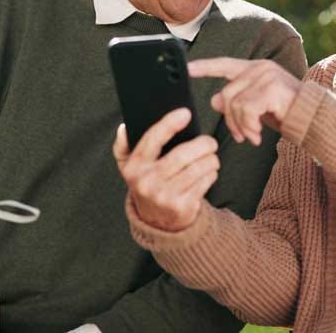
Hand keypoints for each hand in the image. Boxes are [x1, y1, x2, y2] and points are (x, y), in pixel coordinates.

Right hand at [113, 108, 220, 231]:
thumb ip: (123, 146)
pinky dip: (211, 174)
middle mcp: (148, 182)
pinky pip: (204, 183)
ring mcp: (165, 196)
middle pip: (182, 155)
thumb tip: (123, 128)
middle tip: (210, 142)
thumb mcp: (129, 167)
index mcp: (135, 167)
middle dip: (203, 144)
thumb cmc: (146, 184)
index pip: (152, 139)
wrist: (155, 221)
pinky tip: (209, 172)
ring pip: (198, 169)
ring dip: (211, 159)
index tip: (186, 113)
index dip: (170, 123)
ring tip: (211, 157)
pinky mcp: (182, 207)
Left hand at [188, 57, 301, 145]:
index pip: (224, 64)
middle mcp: (260, 68)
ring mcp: (266, 76)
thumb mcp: (257, 108)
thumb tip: (214, 100)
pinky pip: (247, 111)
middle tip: (241, 136)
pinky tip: (258, 135)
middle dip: (230, 121)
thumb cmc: (286, 113)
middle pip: (227, 95)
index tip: (187, 69)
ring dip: (242, 127)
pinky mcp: (271, 88)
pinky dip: (249, 127)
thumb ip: (237, 102)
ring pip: (235, 105)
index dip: (205, 67)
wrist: (314, 119)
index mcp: (254, 69)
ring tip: (253, 136)